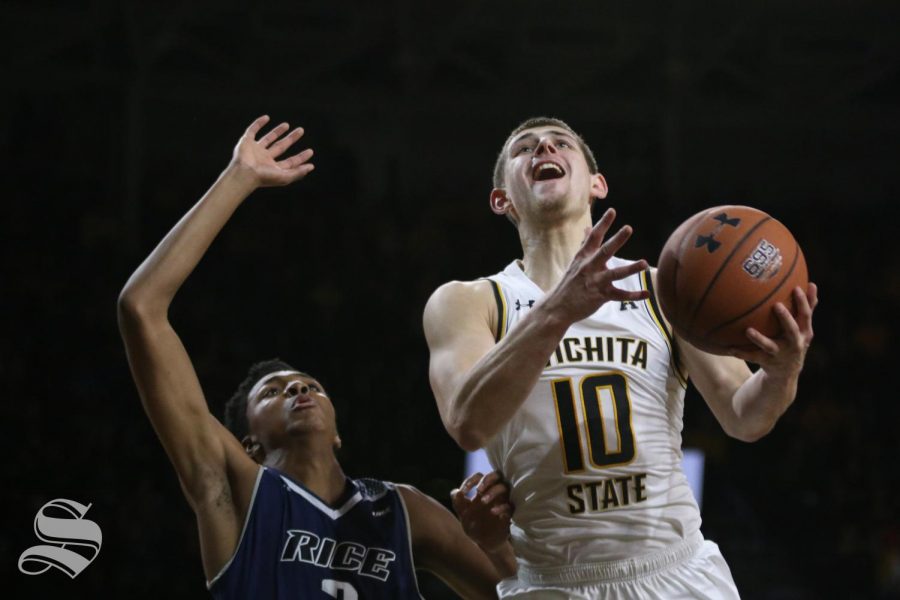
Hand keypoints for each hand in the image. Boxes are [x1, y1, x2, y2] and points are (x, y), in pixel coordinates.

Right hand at [230, 115, 314, 187]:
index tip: (310, 151)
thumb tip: (311, 167)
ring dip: (277, 131)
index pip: (290, 162)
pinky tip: (266, 117)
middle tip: (301, 130)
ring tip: (287, 125)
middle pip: (281, 146)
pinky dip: (258, 123)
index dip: (301, 157)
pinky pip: (252, 130)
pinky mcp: (246, 142)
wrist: (244, 173)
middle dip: (291, 139)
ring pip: (268, 138)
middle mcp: (265, 159)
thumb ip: (298, 172)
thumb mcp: (285, 177)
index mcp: (273, 168)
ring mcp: (255, 150)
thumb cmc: (264, 177)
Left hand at [451, 471, 512, 552]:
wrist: (484, 544)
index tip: (463, 491)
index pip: (479, 476)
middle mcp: (494, 492)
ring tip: (483, 501)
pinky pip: (509, 506)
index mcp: (482, 490)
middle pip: (496, 475)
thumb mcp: (463, 515)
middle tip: (478, 490)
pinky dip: (501, 507)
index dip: (471, 480)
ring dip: (493, 492)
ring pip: (505, 488)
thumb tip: (456, 492)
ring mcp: (503, 501)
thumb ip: (458, 503)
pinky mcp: (509, 513)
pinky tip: (493, 512)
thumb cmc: (474, 525)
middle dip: (487, 480)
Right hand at [547, 208, 648, 323]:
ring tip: (644, 263)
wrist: (557, 307)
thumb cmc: (569, 283)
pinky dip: (633, 296)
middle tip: (628, 228)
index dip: (603, 224)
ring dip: (630, 269)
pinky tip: (647, 293)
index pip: (593, 237)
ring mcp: (595, 282)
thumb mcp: (575, 262)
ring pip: (615, 274)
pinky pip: (619, 295)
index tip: (613, 211)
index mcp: (583, 257)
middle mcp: (589, 267)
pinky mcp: (600, 296)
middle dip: (617, 240)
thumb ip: (585, 245)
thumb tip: (588, 228)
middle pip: (605, 251)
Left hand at [731, 282, 817, 375]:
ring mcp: (780, 354)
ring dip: (759, 338)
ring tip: (748, 330)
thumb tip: (812, 283)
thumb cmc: (794, 340)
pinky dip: (741, 352)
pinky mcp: (767, 363)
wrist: (787, 372)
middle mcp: (794, 343)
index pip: (806, 315)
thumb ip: (808, 307)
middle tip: (777, 305)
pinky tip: (729, 348)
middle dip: (785, 318)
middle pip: (791, 330)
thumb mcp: (803, 327)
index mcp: (803, 332)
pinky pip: (752, 357)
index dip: (803, 302)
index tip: (797, 288)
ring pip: (769, 346)